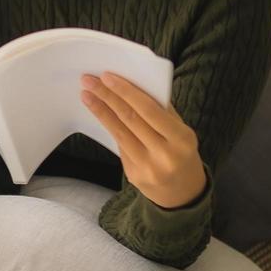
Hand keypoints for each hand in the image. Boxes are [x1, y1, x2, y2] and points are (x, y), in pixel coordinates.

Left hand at [80, 71, 206, 209]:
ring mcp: (147, 167)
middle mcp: (164, 155)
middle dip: (107, 97)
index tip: (107, 76)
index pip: (149, 110)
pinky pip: (119, 146)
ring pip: (119, 133)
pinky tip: (99, 113)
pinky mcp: (133, 175)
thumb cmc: (181, 152)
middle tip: (88, 80)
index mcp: (181, 139)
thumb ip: (162, 111)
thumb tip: (132, 85)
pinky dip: (110, 127)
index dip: (126, 92)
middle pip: (130, 119)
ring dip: (100, 111)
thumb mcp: (181, 131)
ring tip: (86, 95)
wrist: (183, 193)